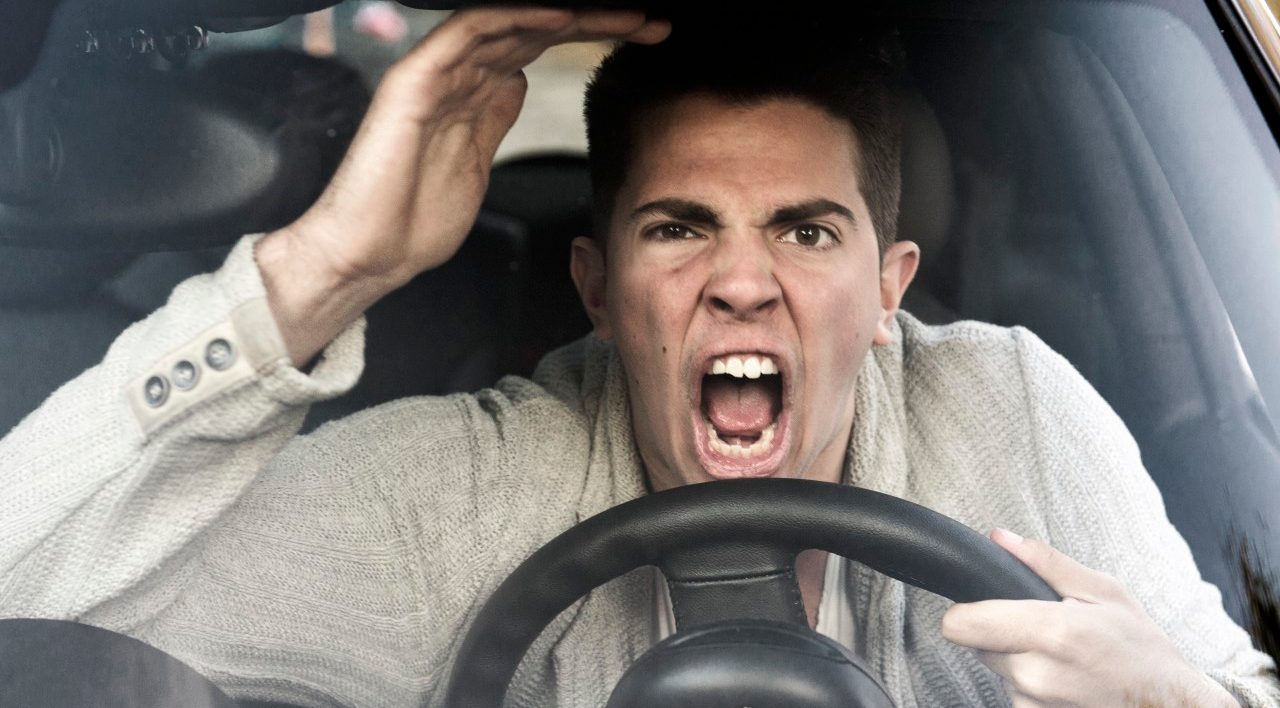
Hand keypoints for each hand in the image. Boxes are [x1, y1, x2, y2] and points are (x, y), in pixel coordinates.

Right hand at [256, 8, 669, 364]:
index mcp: (472, 94)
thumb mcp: (475, 165)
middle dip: (594, 21)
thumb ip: (493, 119)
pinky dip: (515, 18)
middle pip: (532, 28)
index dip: (592, 37)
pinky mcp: (415, 82)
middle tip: (650, 20)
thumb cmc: (413, 223)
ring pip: (508, 21)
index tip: (645, 38)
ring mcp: (436, 75)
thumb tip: (515, 82)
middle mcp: (456, 76)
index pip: (539, 47)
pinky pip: (469, 34)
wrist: (368, 255)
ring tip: (621, 14)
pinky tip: (560, 16)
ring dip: (567, 15)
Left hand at [941, 528, 1237, 706]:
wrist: (1173, 706)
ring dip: (1019, 659)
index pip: (962, 624)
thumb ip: (1046, 563)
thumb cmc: (1145, 651)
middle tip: (1044, 628)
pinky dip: (1032, 683)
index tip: (981, 604)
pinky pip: (1015, 692)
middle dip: (1002, 631)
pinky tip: (1066, 677)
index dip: (966, 610)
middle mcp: (1036, 674)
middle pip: (978, 643)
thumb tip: (1002, 540)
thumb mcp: (1104, 592)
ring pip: (997, 668)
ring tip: (1063, 655)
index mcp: (1052, 632)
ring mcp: (1035, 702)